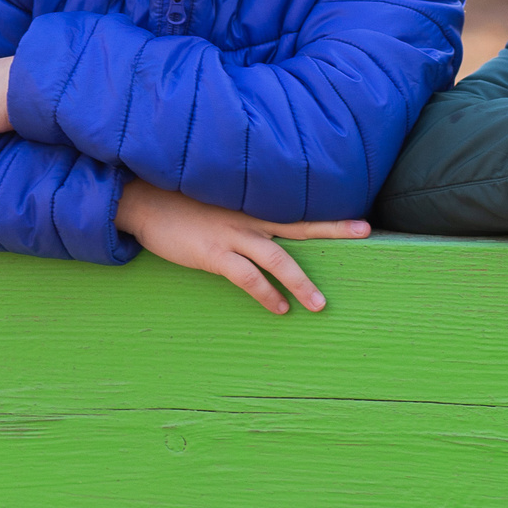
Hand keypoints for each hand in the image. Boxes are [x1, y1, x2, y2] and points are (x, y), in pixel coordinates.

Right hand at [114, 181, 368, 314]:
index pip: (296, 205)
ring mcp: (232, 235)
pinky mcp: (214, 254)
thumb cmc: (176, 200)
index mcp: (250, 202)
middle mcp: (248, 216)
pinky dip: (267, 295)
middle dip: (335, 230)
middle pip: (301, 224)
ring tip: (320, 305)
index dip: (326, 210)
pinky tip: (280, 309)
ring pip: (279, 260)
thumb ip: (238, 207)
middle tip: (366, 233)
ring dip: (302, 283)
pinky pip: (248, 278)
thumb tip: (260, 221)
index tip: (356, 213)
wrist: (141, 200)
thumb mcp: (213, 198)